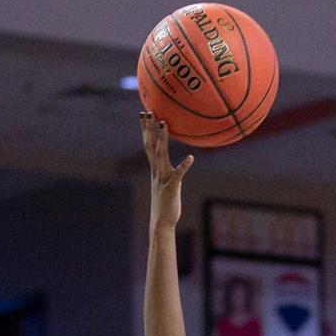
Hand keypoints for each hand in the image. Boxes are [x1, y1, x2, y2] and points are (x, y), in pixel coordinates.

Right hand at [142, 112, 193, 228]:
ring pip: (161, 155)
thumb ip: (170, 172)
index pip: (148, 145)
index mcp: (155, 169)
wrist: (161, 222)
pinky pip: (178, 175)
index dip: (146, 130)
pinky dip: (184, 166)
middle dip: (150, 129)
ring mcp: (163, 179)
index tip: (144, 114)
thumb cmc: (166, 203)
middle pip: (151, 146)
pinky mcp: (172, 188)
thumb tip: (180, 161)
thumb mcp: (167, 183)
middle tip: (149, 112)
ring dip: (163, 140)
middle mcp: (157, 171)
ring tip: (165, 125)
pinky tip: (191, 157)